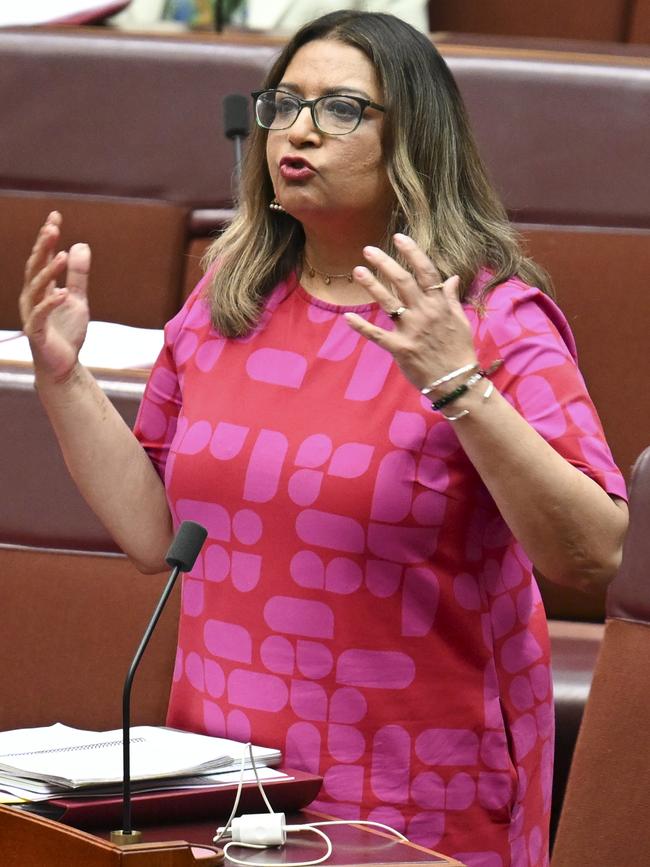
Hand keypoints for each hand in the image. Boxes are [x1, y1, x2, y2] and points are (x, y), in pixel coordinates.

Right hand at [19, 212, 90, 382]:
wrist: (63, 365)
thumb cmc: (66, 331)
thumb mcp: (77, 299)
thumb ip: (79, 275)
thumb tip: (80, 244)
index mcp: (41, 287)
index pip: (43, 257)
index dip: (47, 237)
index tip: (55, 216)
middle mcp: (31, 297)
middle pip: (35, 267)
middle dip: (43, 246)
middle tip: (52, 227)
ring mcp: (31, 314)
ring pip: (36, 288)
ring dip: (49, 271)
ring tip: (63, 256)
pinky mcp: (35, 332)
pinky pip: (40, 314)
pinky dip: (50, 302)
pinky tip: (62, 292)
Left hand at [344, 233, 477, 393]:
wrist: (456, 381)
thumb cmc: (459, 350)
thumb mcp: (461, 321)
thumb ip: (452, 298)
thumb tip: (452, 277)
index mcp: (440, 304)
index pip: (426, 272)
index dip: (412, 252)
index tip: (399, 237)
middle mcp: (424, 313)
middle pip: (402, 281)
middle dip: (385, 263)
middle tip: (368, 250)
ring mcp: (411, 330)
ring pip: (388, 302)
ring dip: (371, 285)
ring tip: (357, 271)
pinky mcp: (400, 348)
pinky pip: (377, 335)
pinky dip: (361, 327)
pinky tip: (348, 317)